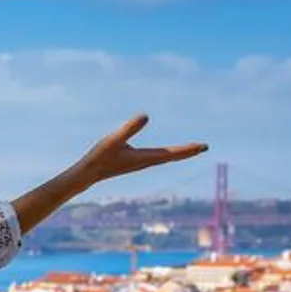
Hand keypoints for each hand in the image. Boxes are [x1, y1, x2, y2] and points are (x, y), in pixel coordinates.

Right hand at [65, 114, 207, 188]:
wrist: (86, 176)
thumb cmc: (98, 157)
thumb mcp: (114, 139)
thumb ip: (130, 128)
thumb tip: (146, 115)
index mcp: (145, 157)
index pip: (172, 153)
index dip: (188, 149)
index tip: (204, 146)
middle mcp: (145, 162)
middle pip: (171, 156)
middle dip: (187, 151)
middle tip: (203, 147)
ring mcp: (139, 163)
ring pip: (164, 158)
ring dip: (177, 153)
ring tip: (189, 149)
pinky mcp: (132, 162)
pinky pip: (155, 157)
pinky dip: (165, 154)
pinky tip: (163, 153)